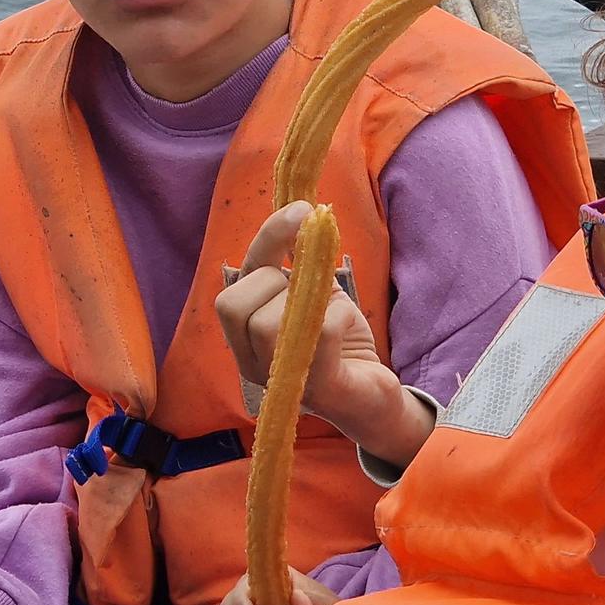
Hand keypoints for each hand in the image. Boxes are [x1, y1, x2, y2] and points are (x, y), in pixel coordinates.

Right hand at [217, 202, 404, 446]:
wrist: (375, 393)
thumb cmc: (340, 340)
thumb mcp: (311, 293)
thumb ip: (296, 263)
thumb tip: (300, 211)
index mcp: (244, 338)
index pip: (230, 288)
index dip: (265, 242)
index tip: (302, 212)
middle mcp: (251, 363)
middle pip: (233, 304)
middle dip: (276, 279)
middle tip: (310, 287)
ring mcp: (280, 380)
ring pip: (268, 323)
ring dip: (308, 299)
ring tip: (328, 309)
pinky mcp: (319, 388)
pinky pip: (318, 332)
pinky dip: (340, 314)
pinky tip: (348, 324)